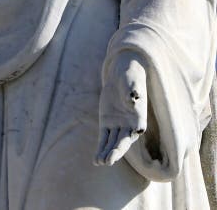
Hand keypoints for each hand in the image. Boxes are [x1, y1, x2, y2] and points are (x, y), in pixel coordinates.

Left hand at [95, 51, 147, 165]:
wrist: (122, 74)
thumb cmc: (130, 76)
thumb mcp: (131, 81)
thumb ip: (132, 90)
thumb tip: (133, 97)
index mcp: (139, 115)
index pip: (137, 128)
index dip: (132, 134)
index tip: (130, 137)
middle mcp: (130, 124)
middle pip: (123, 140)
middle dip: (116, 151)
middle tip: (109, 161)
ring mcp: (118, 125)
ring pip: (112, 142)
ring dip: (106, 153)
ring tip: (100, 163)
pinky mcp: (106, 123)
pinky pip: (103, 138)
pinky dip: (100, 148)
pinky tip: (97, 160)